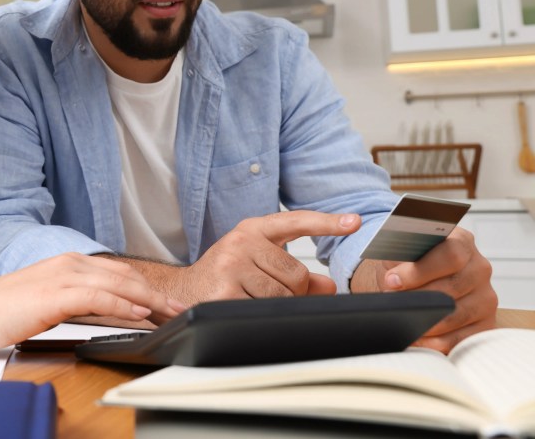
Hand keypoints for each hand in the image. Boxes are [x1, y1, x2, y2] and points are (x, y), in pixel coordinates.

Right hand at [0, 253, 183, 348]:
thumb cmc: (8, 309)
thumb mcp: (51, 299)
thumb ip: (81, 300)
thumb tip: (112, 311)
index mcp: (70, 262)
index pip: (120, 272)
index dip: (148, 287)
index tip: (167, 303)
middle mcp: (72, 263)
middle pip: (127, 275)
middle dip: (157, 294)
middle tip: (180, 309)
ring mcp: (65, 276)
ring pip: (120, 283)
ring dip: (149, 299)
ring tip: (170, 313)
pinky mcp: (59, 293)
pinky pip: (101, 298)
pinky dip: (124, 305)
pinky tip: (140, 314)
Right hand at [112, 211, 360, 308]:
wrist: (181, 292)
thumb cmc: (224, 277)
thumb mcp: (257, 265)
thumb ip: (292, 272)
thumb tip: (327, 285)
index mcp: (251, 230)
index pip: (294, 222)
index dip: (326, 222)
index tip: (355, 222)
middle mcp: (241, 241)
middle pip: (297, 274)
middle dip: (291, 292)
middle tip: (264, 291)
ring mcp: (232, 264)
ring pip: (284, 295)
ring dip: (275, 305)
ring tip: (249, 298)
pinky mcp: (225, 290)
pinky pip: (264, 309)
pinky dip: (258, 314)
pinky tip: (240, 306)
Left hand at [352, 226, 496, 353]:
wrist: (414, 281)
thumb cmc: (407, 263)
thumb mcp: (399, 251)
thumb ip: (397, 253)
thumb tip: (392, 275)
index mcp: (461, 241)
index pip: (451, 254)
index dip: (420, 270)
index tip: (392, 280)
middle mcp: (479, 268)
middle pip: (453, 286)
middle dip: (418, 297)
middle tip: (393, 302)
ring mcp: (486, 297)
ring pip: (457, 314)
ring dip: (424, 319)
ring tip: (401, 318)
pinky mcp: (485, 324)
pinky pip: (462, 339)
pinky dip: (435, 342)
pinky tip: (416, 337)